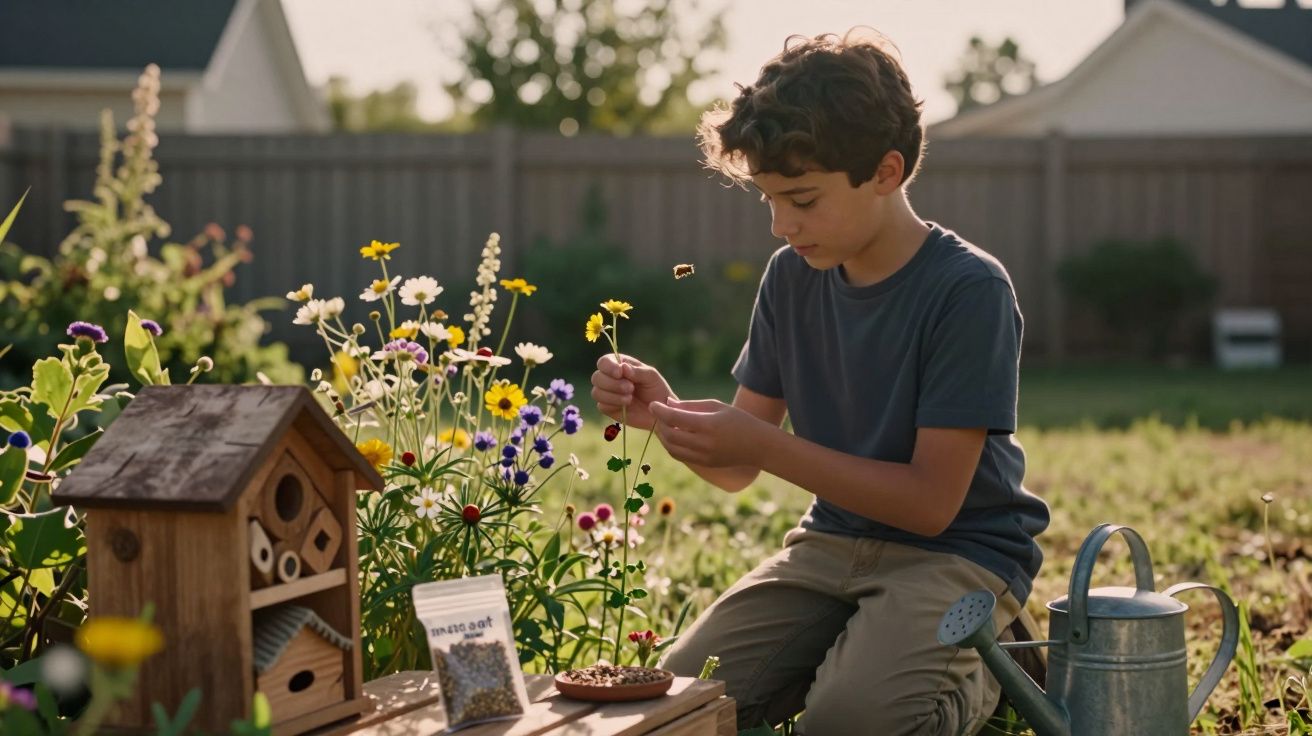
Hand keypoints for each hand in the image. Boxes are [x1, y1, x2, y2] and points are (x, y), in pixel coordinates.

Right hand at [590, 354, 673, 429]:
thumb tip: (622, 367)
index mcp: (619, 365)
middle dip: (612, 384)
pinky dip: (613, 404)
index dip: (608, 367)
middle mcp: (610, 378)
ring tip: (630, 398)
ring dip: (613, 395)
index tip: (620, 373)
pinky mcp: (607, 408)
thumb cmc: (656, 389)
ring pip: (596, 392)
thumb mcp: (651, 376)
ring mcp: (607, 393)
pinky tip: (626, 405)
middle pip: (596, 377)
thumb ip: (637, 371)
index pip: (604, 362)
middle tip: (631, 388)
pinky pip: (601, 405)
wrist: (660, 411)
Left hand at [648, 398, 771, 468]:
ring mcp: (703, 456)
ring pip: (671, 448)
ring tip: (664, 424)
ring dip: (663, 436)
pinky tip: (673, 435)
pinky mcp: (704, 464)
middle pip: (669, 435)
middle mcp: (704, 443)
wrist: (758, 446)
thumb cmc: (738, 420)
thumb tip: (668, 403)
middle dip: (659, 423)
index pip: (674, 418)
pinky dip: (671, 446)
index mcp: (708, 425)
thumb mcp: (716, 406)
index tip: (653, 403)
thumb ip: (691, 405)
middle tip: (658, 413)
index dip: (660, 410)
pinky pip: (680, 455)